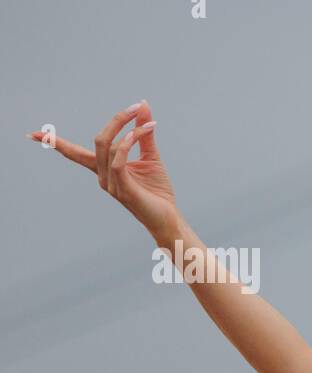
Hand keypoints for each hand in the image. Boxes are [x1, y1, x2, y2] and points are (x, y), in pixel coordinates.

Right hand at [27, 100, 180, 239]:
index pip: (74, 153)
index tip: (33, 134)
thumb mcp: (151, 156)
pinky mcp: (122, 189)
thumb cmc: (157, 190)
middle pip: (99, 140)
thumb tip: (142, 106)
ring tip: (146, 121)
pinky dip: (126, 145)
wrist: (168, 218)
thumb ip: (143, 133)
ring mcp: (110, 184)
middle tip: (135, 107)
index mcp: (103, 168)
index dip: (55, 143)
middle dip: (115, 120)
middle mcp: (102, 176)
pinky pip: (117, 162)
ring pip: (107, 148)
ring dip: (127, 129)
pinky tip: (137, 135)